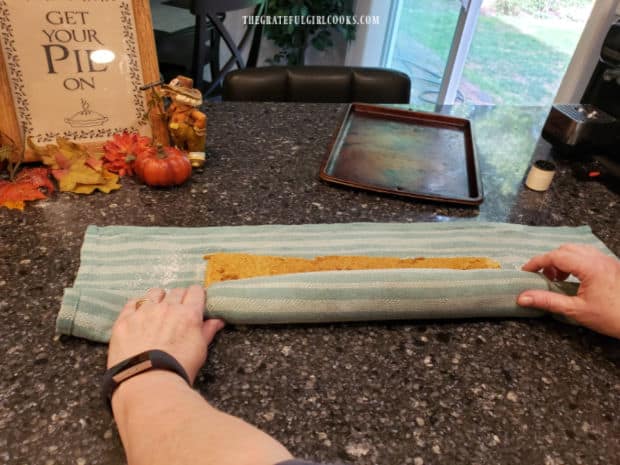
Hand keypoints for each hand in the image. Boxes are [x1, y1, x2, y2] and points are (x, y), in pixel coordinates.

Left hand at [107, 285, 224, 382]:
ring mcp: (144, 312)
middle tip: (177, 312)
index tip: (194, 302)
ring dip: (158, 299)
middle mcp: (167, 307)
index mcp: (188, 314)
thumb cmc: (178, 369)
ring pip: (154, 293)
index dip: (196, 296)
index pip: (195, 291)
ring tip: (157, 311)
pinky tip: (139, 314)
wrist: (148, 384)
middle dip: (179, 298)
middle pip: (176, 291)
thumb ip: (207, 331)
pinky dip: (137, 306)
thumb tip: (218, 320)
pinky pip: (132, 303)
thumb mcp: (200, 350)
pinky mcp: (125, 320)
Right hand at [517, 244, 619, 337]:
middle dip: (550, 260)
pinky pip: (588, 255)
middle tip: (543, 277)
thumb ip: (547, 301)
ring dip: (563, 260)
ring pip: (577, 249)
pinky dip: (575, 261)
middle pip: (565, 249)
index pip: (556, 256)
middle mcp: (599, 259)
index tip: (526, 271)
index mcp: (590, 267)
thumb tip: (523, 297)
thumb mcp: (576, 310)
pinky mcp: (612, 266)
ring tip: (558, 278)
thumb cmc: (612, 317)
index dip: (537, 262)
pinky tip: (574, 278)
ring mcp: (607, 261)